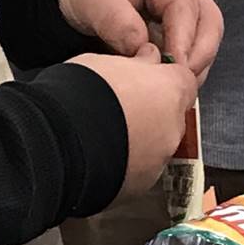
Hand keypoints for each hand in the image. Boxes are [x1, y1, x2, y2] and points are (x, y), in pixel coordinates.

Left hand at [59, 0, 221, 85]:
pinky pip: (188, 52)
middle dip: (199, 55)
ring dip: (192, 66)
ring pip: (204, 40)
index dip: (184, 38)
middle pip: (209, 23)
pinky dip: (180, 69)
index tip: (175, 67)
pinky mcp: (173, 31)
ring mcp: (181, 11)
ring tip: (169, 89)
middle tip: (179, 84)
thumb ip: (116, 20)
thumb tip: (141, 50)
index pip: (185, 5)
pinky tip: (163, 85)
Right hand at [66, 45, 198, 196]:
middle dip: (152, 111)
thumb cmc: (81, 94)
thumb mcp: (106, 61)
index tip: (145, 78)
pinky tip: (100, 155)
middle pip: (171, 115)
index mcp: (170, 90)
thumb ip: (136, 63)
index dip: (163, 78)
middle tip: (120, 106)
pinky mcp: (140, 185)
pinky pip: (139, 170)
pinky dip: (126, 163)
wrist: (60, 142)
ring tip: (105, 134)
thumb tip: (148, 59)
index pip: (183, 80)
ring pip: (156, 145)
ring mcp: (159, 160)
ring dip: (138, 139)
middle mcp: (173, 127)